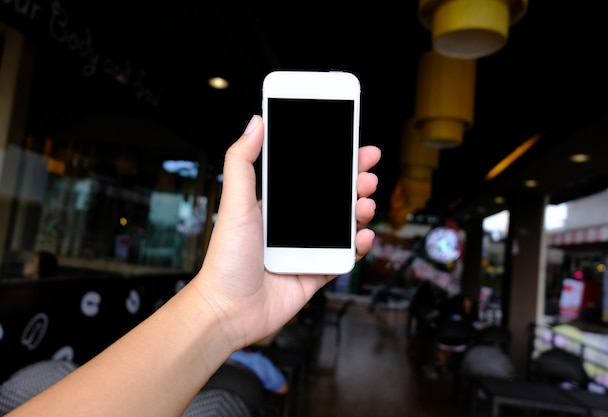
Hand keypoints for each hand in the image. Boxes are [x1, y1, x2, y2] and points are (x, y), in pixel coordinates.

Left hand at [196, 115, 380, 348]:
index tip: (356, 148)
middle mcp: (294, 226)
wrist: (229, 308)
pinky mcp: (317, 273)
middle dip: (355, 183)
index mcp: (277, 206)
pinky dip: (359, 246)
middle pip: (334, 198)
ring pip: (344, 225)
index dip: (336, 162)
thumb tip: (255, 122)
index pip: (312, 177)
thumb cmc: (226, 258)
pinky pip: (344, 257)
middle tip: (367, 175)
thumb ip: (243, 161)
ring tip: (364, 204)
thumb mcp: (235, 202)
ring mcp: (307, 249)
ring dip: (359, 211)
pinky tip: (363, 236)